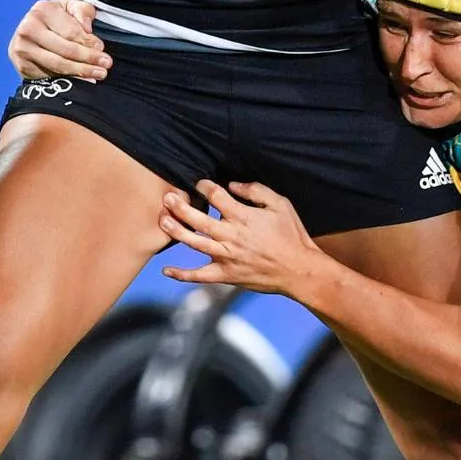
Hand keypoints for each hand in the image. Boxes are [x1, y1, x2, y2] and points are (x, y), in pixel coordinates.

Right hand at [9, 0, 110, 81]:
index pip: (71, 31)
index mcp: (42, 10)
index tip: (101, 48)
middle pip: (65, 49)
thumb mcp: (71, 8)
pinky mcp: (22, 64)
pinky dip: (68, 78)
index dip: (88, 42)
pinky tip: (82, 79)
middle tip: (106, 64)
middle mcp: (29, 28)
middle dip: (89, 58)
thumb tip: (87, 28)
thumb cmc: (57, 18)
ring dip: (81, 71)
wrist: (32, 31)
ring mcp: (23, 48)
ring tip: (99, 73)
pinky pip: (49, 74)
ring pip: (58, 64)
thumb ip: (82, 11)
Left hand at [160, 180, 321, 294]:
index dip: (205, 186)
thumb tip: (233, 184)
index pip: (216, 196)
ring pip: (193, 243)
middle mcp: (231, 236)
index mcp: (243, 216)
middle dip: (180, 206)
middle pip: (198, 218)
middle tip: (167, 197)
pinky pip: (199, 276)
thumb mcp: (281, 204)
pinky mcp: (226, 275)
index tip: (200, 183)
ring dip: (176, 231)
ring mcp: (226, 257)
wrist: (299, 270)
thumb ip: (256, 191)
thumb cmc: (292, 235)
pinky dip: (182, 275)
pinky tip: (166, 270)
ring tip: (162, 220)